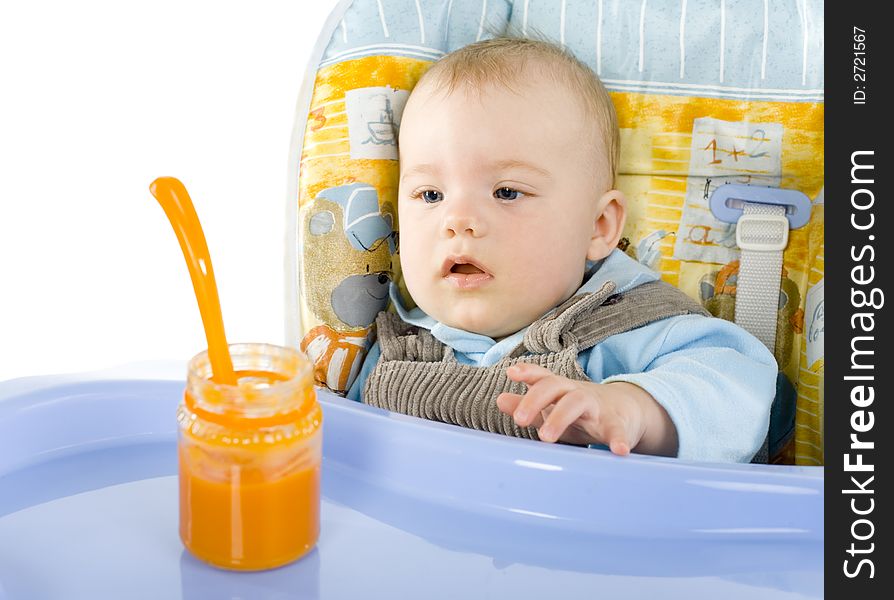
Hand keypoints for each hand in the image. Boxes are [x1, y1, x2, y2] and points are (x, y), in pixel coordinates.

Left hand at [496, 363, 677, 456]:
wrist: (626, 411)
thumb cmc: (580, 412)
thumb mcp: (554, 408)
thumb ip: (528, 406)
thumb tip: (500, 399)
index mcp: (560, 390)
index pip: (542, 377)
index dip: (527, 372)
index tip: (511, 372)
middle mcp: (576, 392)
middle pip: (554, 386)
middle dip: (535, 400)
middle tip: (519, 420)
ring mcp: (597, 406)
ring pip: (577, 403)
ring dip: (560, 417)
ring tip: (546, 437)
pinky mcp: (616, 423)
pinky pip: (617, 429)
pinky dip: (618, 439)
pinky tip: (619, 450)